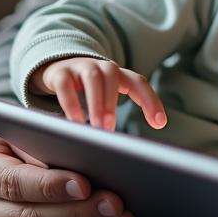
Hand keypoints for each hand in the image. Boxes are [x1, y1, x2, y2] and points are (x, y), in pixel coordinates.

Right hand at [0, 131, 133, 216]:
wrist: (1, 160)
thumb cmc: (21, 138)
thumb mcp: (26, 130)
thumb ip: (46, 142)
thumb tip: (83, 155)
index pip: (15, 183)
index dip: (50, 186)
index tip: (85, 185)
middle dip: (79, 212)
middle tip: (116, 202)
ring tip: (122, 216)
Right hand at [33, 56, 166, 130]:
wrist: (58, 68)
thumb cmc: (88, 90)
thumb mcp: (105, 98)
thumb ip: (112, 115)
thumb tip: (119, 149)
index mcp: (119, 75)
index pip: (139, 83)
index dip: (151, 101)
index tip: (160, 124)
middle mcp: (103, 68)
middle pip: (113, 78)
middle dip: (113, 104)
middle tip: (111, 130)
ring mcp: (82, 67)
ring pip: (93, 80)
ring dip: (96, 103)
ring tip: (96, 127)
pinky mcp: (60, 73)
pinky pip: (66, 85)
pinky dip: (71, 103)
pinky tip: (74, 121)